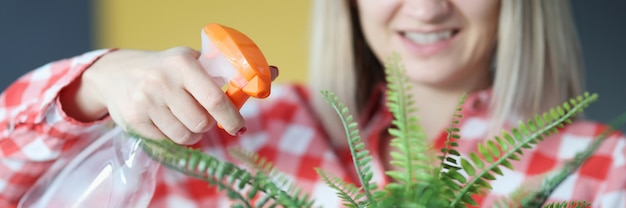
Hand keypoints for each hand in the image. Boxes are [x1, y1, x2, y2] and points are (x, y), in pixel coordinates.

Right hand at [61, 47, 277, 144]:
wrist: (115, 73)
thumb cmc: (167, 68)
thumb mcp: (194, 62)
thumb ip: (228, 71)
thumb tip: (273, 72)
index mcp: (182, 63)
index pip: (215, 99)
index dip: (231, 117)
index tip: (239, 126)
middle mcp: (162, 82)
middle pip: (201, 122)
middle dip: (209, 125)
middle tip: (206, 118)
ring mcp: (146, 103)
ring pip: (185, 136)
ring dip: (193, 133)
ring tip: (187, 119)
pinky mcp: (134, 122)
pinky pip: (167, 141)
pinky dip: (174, 137)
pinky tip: (168, 121)